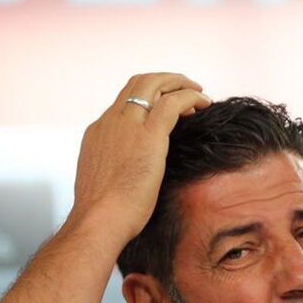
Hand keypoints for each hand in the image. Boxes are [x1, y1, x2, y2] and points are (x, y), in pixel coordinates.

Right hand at [67, 73, 210, 241]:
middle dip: (166, 81)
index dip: (150, 97)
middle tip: (187, 89)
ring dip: (180, 84)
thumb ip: (117, 168)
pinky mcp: (149, 136)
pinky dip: (191, 97)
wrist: (98, 221)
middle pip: (139, 83)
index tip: (169, 107)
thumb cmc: (103, 215)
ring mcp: (128, 125)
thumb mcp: (106, 182)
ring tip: (199, 94)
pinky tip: (203, 104)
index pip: (125, 101)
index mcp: (98, 132)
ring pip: (155, 84)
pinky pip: (173, 102)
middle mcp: (111, 121)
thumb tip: (132, 174)